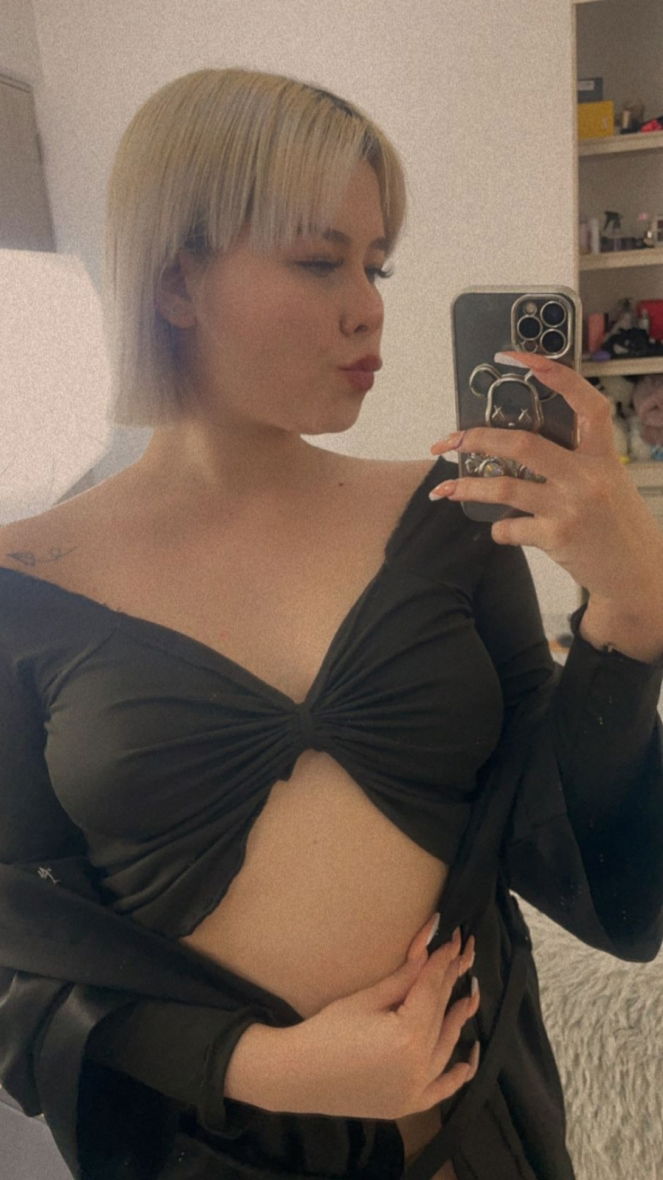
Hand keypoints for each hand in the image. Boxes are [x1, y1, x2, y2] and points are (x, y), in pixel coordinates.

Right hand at [259, 916, 478, 1119]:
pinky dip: (457, 1075)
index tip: (454, 940)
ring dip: (457, 1020)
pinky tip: (468, 1058)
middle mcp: (419, 1066)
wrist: (298, 1075)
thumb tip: (428, 948)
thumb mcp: (365, 1000)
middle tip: (462, 957)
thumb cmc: (326, 1031)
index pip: (431, 990)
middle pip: (440, 1015)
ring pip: (446, 1047)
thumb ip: (403, 978)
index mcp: (407, 1036)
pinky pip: (442, 1090)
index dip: (442, 962)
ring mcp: (416, 1090)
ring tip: (469, 995)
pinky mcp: (408, 1105)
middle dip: (450, 982)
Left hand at [429, 351, 662, 611]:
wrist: (637, 574)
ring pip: (504, 487)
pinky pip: (510, 528)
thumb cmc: (619, 525)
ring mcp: (570, 508)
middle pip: (523, 444)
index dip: (554, 373)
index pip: (584, 402)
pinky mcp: (556, 538)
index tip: (518, 357)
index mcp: (603, 455)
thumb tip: (521, 446)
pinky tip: (502, 529)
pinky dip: (499, 529)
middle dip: (478, 439)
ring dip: (468, 488)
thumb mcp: (610, 480)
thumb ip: (576, 459)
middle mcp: (587, 477)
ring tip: (445, 490)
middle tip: (451, 440)